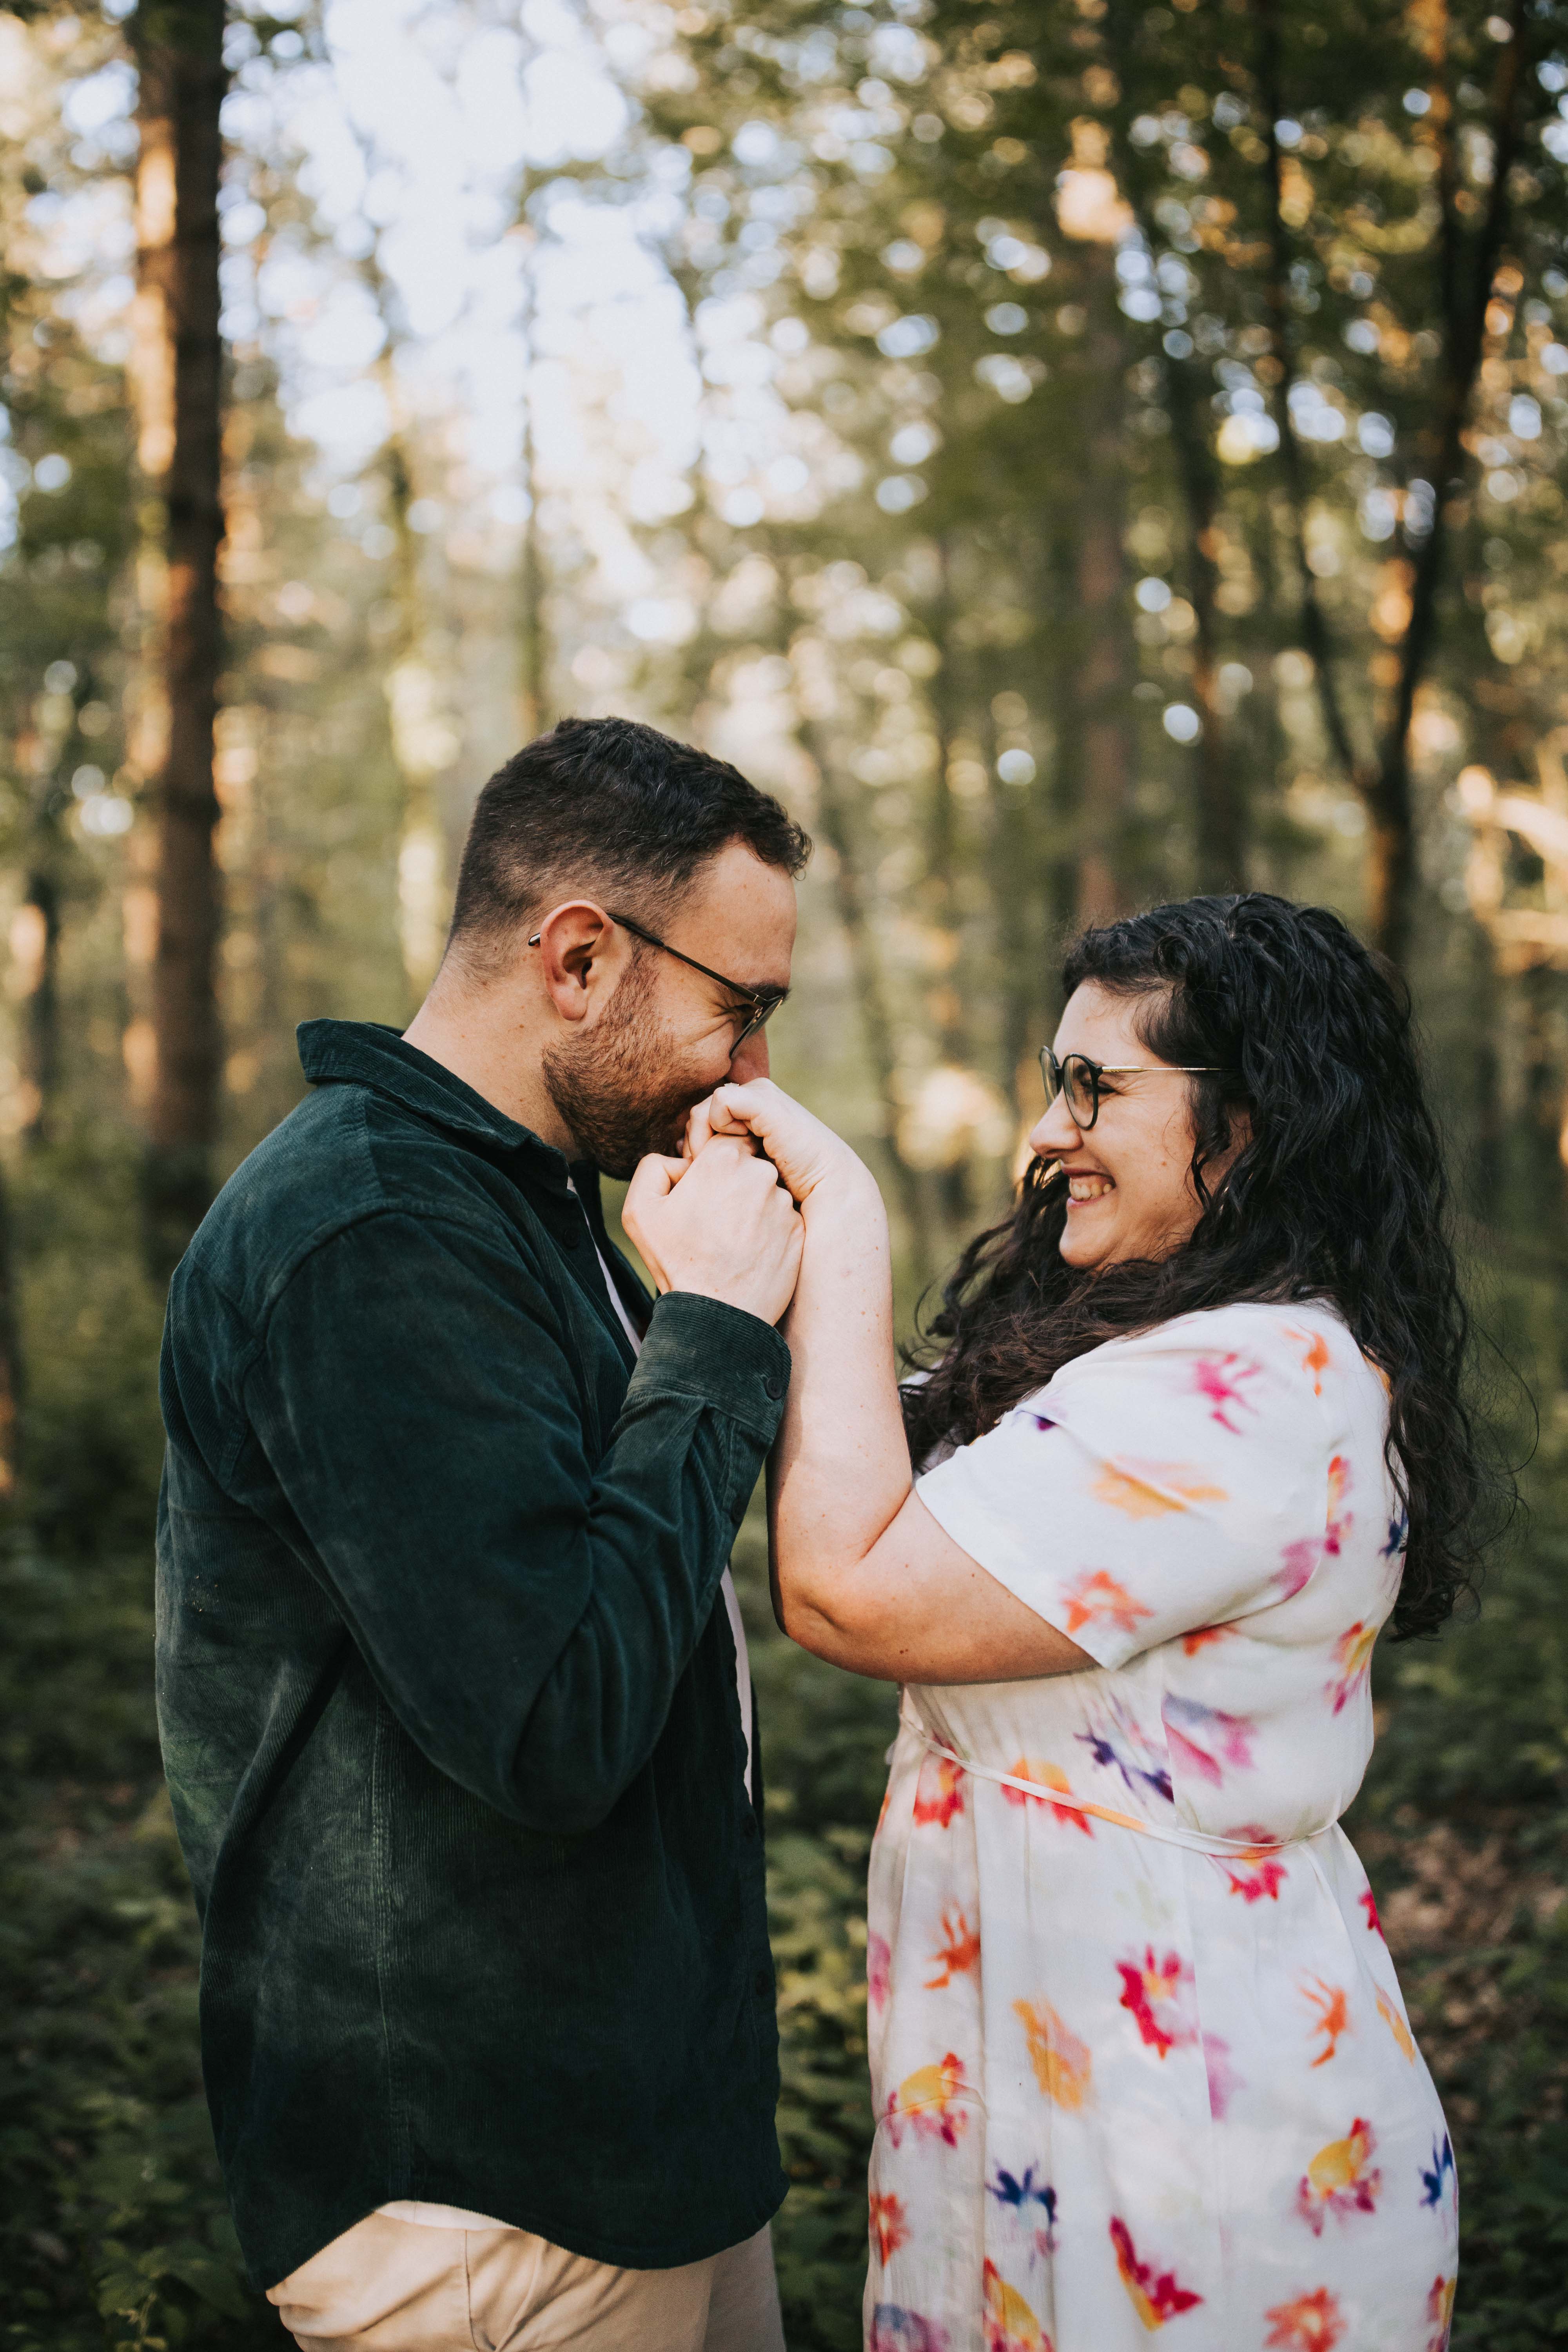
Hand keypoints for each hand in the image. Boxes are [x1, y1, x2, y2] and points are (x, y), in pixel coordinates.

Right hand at [623, 1134, 803, 1324]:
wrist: (715, 1314)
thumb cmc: (676, 1261)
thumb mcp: (640, 1209)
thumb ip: (655, 1166)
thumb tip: (682, 1160)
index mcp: (723, 1158)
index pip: (726, 1140)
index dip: (712, 1165)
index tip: (703, 1191)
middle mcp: (761, 1173)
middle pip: (748, 1165)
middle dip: (733, 1185)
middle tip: (714, 1219)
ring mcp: (784, 1203)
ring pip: (767, 1193)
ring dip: (752, 1209)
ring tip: (731, 1241)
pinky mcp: (799, 1230)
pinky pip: (782, 1220)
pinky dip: (768, 1232)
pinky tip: (749, 1253)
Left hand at [686, 1080, 869, 1209]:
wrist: (827, 1194)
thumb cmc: (787, 1198)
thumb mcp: (743, 1181)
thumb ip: (715, 1165)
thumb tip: (677, 1153)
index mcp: (746, 1120)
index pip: (698, 1126)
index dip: (691, 1152)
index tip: (695, 1178)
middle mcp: (750, 1103)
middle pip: (696, 1118)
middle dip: (692, 1148)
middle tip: (698, 1175)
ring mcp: (757, 1097)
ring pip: (703, 1111)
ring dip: (700, 1141)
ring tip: (710, 1167)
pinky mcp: (763, 1099)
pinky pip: (721, 1103)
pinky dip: (717, 1127)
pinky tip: (735, 1151)